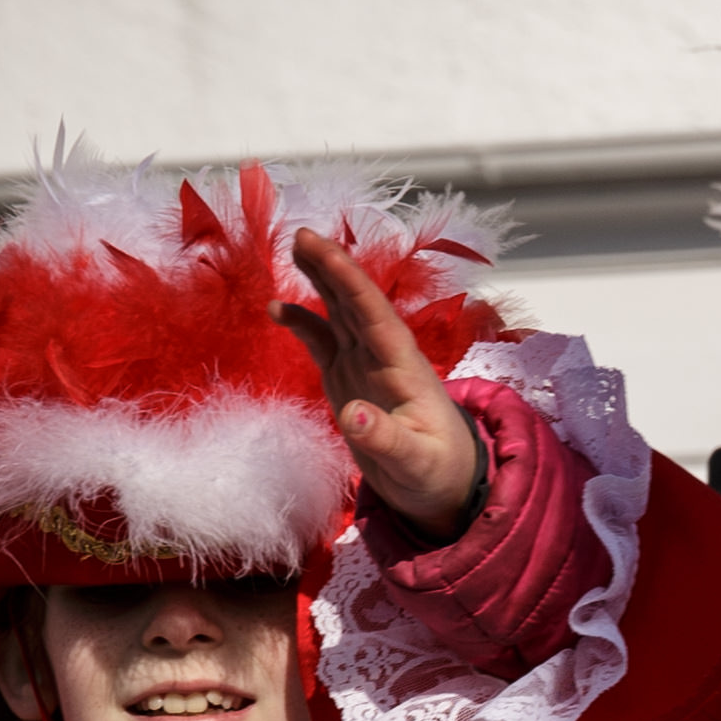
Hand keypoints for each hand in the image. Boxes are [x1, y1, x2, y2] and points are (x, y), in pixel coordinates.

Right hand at [279, 228, 480, 537]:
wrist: (442, 486)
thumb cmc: (437, 471)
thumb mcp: (416, 462)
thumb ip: (387, 439)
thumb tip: (353, 415)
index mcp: (404, 368)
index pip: (374, 314)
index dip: (349, 280)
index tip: (323, 248)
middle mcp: (383, 357)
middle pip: (355, 304)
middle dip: (332, 268)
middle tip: (302, 234)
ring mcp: (364, 365)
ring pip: (339, 314)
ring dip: (320, 282)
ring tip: (294, 249)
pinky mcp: (347, 379)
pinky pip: (322, 343)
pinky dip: (303, 324)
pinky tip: (278, 308)